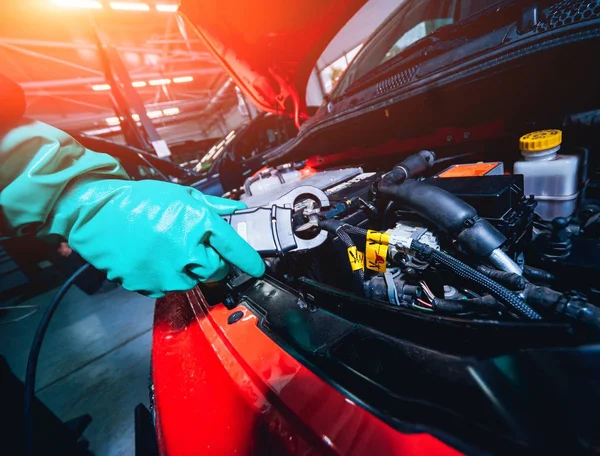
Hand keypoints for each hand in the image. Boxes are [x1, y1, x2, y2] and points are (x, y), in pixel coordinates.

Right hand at [45, 179, 264, 296]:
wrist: (97, 214)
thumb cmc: (139, 201)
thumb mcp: (181, 194)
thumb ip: (213, 206)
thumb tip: (237, 210)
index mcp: (199, 223)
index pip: (235, 248)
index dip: (249, 260)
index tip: (256, 268)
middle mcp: (187, 250)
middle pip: (217, 269)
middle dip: (214, 262)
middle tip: (199, 249)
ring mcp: (168, 271)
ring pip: (193, 280)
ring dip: (189, 270)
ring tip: (169, 250)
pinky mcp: (150, 285)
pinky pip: (168, 288)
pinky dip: (166, 277)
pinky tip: (154, 259)